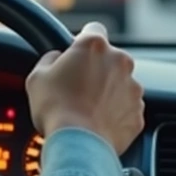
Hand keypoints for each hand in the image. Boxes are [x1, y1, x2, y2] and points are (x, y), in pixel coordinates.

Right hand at [24, 21, 143, 154]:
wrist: (77, 145)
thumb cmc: (56, 109)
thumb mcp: (37, 76)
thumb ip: (50, 59)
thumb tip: (56, 59)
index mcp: (94, 46)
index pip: (93, 29)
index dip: (82, 43)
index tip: (76, 55)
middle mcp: (119, 62)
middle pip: (109, 59)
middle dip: (96, 70)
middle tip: (77, 88)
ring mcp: (133, 88)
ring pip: (121, 84)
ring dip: (107, 92)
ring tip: (86, 110)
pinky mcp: (138, 113)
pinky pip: (127, 109)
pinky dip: (115, 114)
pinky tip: (97, 124)